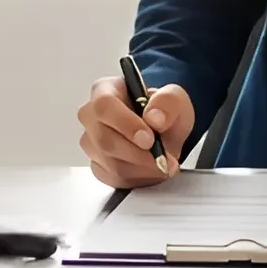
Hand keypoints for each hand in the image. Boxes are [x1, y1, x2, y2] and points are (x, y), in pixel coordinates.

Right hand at [79, 76, 195, 187]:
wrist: (164, 133)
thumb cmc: (162, 111)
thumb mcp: (175, 99)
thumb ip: (168, 101)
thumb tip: (154, 117)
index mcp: (104, 90)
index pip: (104, 106)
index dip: (125, 123)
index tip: (149, 138)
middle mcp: (91, 116)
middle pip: (104, 139)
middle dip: (139, 152)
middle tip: (163, 155)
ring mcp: (92, 143)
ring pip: (111, 162)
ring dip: (143, 166)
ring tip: (163, 161)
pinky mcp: (98, 166)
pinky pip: (115, 177)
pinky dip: (139, 177)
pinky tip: (151, 168)